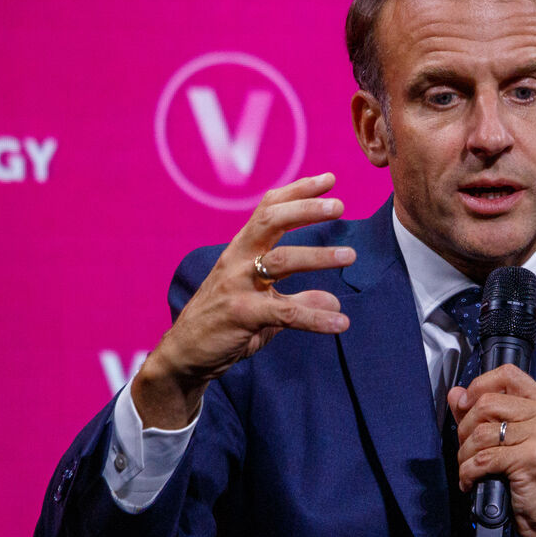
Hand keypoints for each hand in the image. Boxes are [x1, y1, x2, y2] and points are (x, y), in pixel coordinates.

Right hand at [133, 173, 355, 427]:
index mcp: (241, 250)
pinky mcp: (241, 314)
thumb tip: (335, 300)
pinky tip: (341, 322)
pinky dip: (316, 316)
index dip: (297, 191)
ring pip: (280, 260)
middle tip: (339, 206)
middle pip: (270, 222)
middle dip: (305, 209)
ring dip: (318, 256)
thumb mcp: (263, 307)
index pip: (268, 210)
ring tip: (351, 255)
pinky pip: (286, 311)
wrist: (184, 357)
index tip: (329, 179)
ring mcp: (237, 285)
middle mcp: (237, 260)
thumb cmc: (223, 324)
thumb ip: (297, 298)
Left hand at [450, 365, 535, 536]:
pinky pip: (483, 458)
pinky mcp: (532, 459)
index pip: (507, 374)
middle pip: (487, 403)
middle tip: (466, 452)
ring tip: (469, 470)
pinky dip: (468, 473)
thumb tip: (456, 394)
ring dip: (464, 455)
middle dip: (465, 430)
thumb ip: (484, 416)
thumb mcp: (512, 443)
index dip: (479, 386)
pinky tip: (471, 482)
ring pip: (481, 432)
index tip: (464, 406)